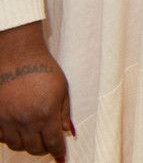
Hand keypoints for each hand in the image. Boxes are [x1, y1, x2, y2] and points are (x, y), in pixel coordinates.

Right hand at [0, 22, 72, 162]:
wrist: (17, 57)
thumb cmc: (43, 69)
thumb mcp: (62, 89)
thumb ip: (64, 112)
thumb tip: (67, 131)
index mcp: (46, 115)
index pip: (52, 143)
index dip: (57, 151)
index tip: (60, 156)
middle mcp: (26, 122)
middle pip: (34, 148)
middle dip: (43, 149)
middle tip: (47, 145)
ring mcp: (8, 121)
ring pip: (16, 145)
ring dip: (26, 144)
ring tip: (32, 137)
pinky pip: (1, 137)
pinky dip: (9, 138)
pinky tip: (16, 131)